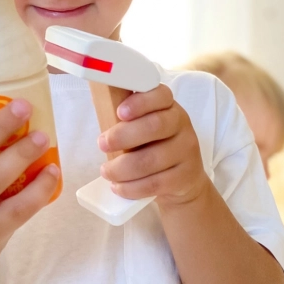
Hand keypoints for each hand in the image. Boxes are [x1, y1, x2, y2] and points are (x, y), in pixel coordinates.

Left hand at [98, 84, 207, 207]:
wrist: (183, 178)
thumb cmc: (153, 145)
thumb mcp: (143, 124)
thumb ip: (126, 115)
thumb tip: (97, 100)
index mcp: (168, 106)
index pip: (160, 95)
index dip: (140, 102)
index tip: (119, 112)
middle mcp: (182, 124)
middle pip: (155, 126)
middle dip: (122, 136)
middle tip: (101, 144)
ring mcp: (186, 151)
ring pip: (151, 160)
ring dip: (122, 168)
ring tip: (106, 171)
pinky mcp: (185, 177)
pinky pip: (154, 184)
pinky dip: (131, 187)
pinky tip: (118, 186)